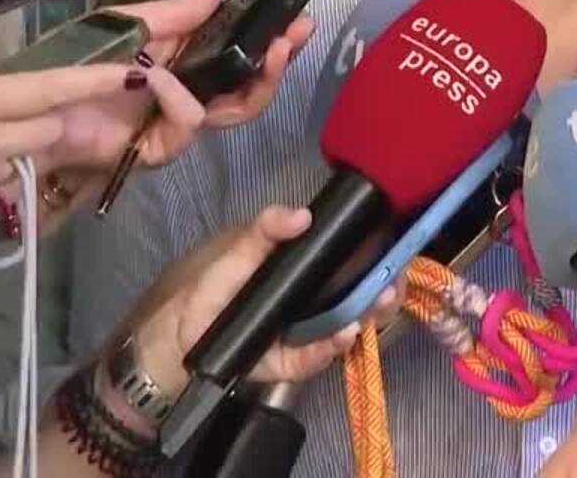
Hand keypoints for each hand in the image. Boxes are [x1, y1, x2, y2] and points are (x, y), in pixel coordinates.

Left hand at [35, 0, 314, 179]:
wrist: (40, 104)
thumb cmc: (82, 62)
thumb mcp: (134, 23)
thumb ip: (180, 11)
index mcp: (187, 62)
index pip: (239, 54)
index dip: (270, 40)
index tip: (297, 20)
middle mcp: (192, 93)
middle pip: (250, 87)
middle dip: (280, 62)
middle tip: (298, 36)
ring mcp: (180, 124)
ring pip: (237, 111)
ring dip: (258, 80)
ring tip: (273, 51)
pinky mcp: (163, 148)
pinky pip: (189, 122)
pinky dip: (176, 97)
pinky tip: (159, 79)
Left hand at [129, 205, 392, 399]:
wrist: (177, 338)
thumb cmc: (211, 287)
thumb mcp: (238, 250)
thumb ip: (266, 230)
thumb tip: (303, 215)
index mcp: (311, 269)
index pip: (359, 260)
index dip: (384, 254)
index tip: (399, 247)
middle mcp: (319, 301)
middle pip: (366, 294)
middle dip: (388, 286)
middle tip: (393, 279)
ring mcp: (310, 332)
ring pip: (354, 324)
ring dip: (372, 314)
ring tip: (379, 302)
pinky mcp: (295, 362)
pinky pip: (322, 355)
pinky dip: (335, 345)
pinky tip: (346, 331)